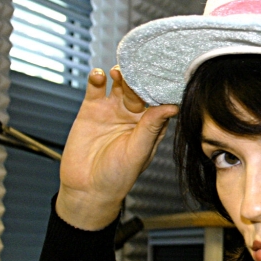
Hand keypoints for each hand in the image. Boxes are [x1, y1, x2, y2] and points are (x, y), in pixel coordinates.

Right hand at [56, 67, 177, 229]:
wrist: (87, 188)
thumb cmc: (118, 176)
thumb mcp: (138, 151)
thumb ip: (152, 127)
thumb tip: (173, 106)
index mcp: (150, 125)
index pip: (159, 100)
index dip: (161, 88)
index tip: (163, 74)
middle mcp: (133, 115)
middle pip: (139, 88)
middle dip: (139, 79)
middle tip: (138, 73)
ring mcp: (112, 110)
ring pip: (119, 84)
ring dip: (121, 75)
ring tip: (120, 72)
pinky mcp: (91, 109)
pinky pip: (95, 89)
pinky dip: (97, 78)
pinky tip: (99, 75)